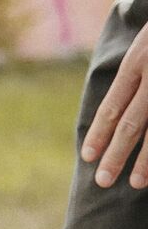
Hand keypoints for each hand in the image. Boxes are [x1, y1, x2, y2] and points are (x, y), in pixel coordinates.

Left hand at [85, 26, 147, 188]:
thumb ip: (134, 73)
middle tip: (102, 181)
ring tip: (136, 183)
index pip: (113, 104)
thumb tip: (118, 109)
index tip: (87, 156)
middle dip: (117, 153)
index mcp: (138, 61)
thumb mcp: (144, 45)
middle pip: (134, 121)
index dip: (99, 131)